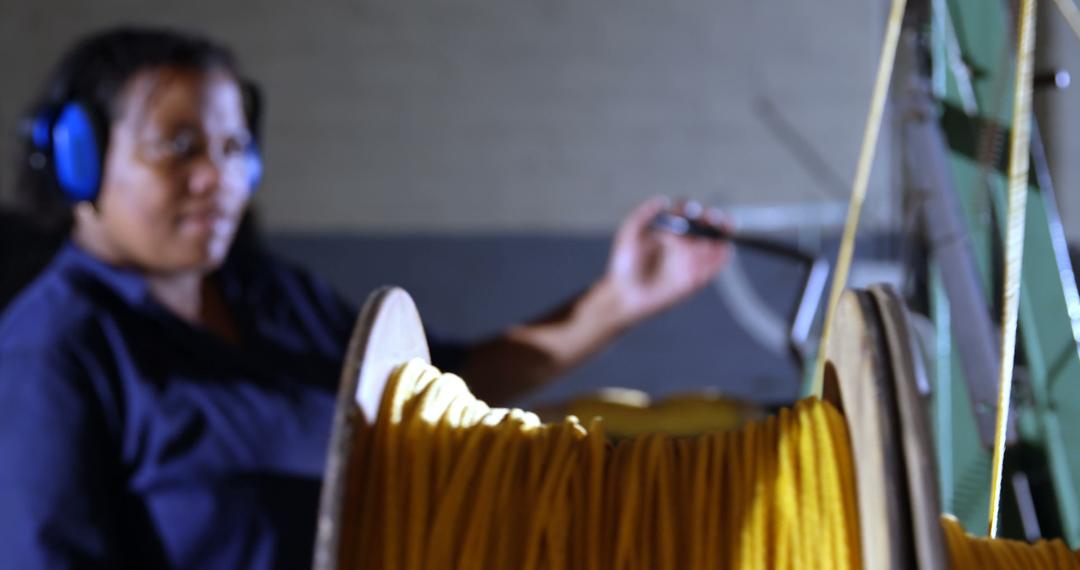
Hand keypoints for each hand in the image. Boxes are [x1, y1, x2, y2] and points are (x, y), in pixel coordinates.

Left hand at [601, 196, 731, 327]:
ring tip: (720, 237)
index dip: (693, 209)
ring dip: (721, 238)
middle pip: (707, 226)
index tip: (691, 212)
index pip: (688, 212)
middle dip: (716, 220)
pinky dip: (720, 258)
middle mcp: (684, 241)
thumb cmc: (625, 264)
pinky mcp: (695, 277)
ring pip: (714, 244)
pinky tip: (723, 252)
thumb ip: (642, 215)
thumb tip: (662, 200)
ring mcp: (691, 259)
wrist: (626, 294)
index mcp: (670, 228)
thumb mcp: (629, 235)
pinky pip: (713, 266)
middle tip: (717, 221)